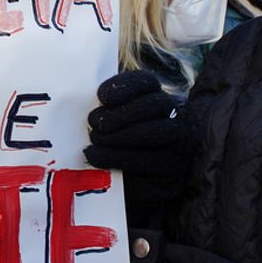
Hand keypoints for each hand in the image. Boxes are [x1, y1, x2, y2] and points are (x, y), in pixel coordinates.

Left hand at [85, 71, 192, 205]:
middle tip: (93, 122)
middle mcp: (175, 117)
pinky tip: (95, 156)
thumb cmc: (122, 143)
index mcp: (159, 97)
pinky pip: (144, 162)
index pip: (146, 82)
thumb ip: (107, 109)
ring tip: (93, 139)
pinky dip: (114, 158)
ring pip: (150, 133)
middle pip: (151, 105)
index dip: (124, 87)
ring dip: (115, 137)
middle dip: (118, 114)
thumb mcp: (117, 121)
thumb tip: (83, 102)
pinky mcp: (170, 171)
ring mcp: (178, 145)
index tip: (102, 97)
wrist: (147, 180)